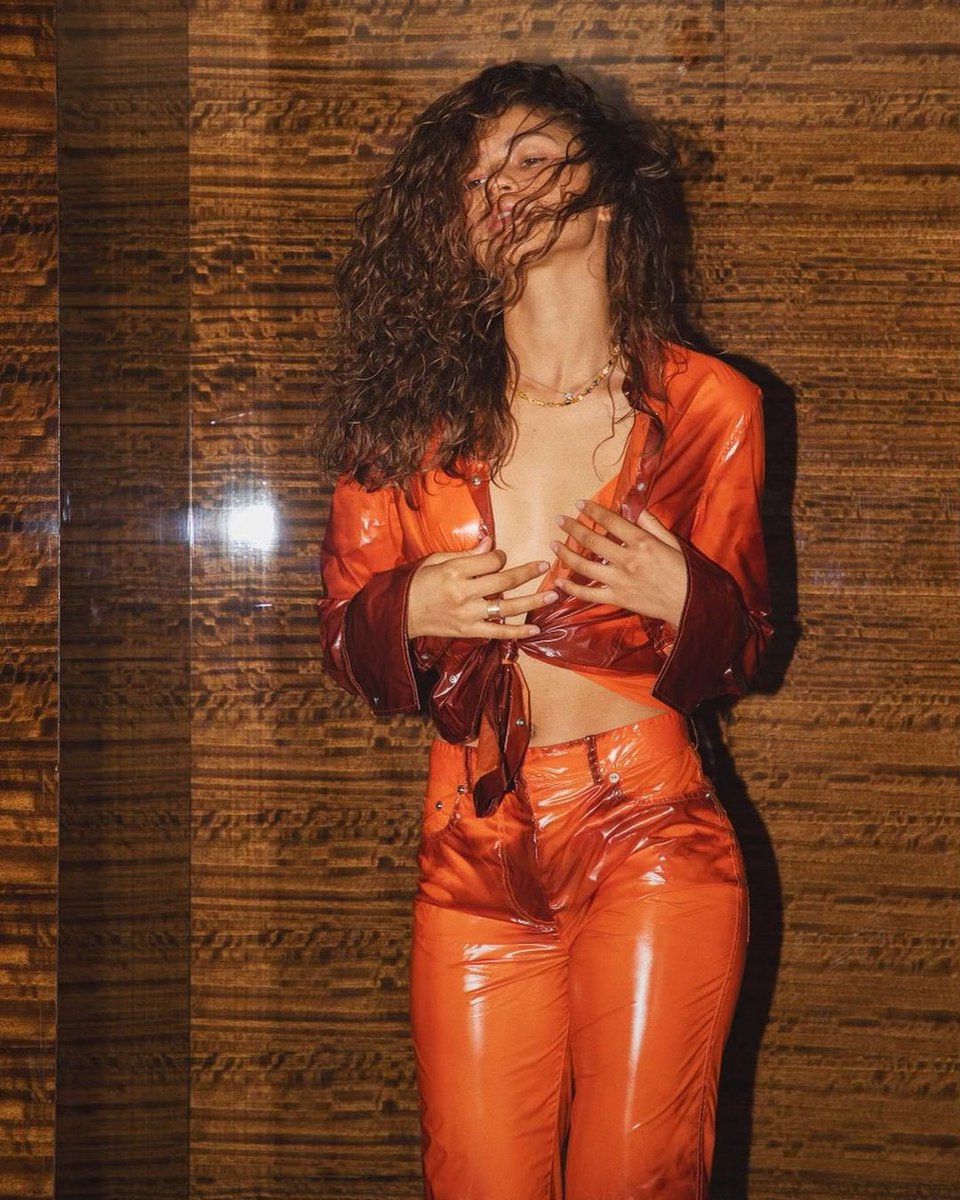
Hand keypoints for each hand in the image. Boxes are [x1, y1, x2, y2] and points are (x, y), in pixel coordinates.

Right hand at [407, 536, 557, 639]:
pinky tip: (536, 629)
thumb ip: (465, 554)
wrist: (400, 614)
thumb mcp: (436, 561)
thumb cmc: (417, 583)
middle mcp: (463, 593)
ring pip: (507, 608)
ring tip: (553, 595)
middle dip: (526, 572)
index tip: (501, 557)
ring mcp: (468, 614)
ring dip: (532, 601)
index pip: (490, 561)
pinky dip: (518, 632)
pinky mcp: (468, 631)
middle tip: (544, 566)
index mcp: (454, 571)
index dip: (500, 556)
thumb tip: (491, 543)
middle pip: (503, 582)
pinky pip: (498, 632)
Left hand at [552, 500, 687, 627]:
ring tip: (553, 543)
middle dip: (572, 527)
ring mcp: (619, 581)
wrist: (691, 605)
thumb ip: (651, 524)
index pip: (611, 521)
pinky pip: (588, 594)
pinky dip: (571, 588)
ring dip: (565, 553)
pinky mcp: (617, 599)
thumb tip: (634, 507)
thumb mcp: (672, 542)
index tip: (579, 504)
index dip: (592, 510)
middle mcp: (627, 560)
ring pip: (584, 565)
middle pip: (591, 540)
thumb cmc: (685, 572)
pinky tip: (558, 581)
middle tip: (559, 520)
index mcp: (642, 542)